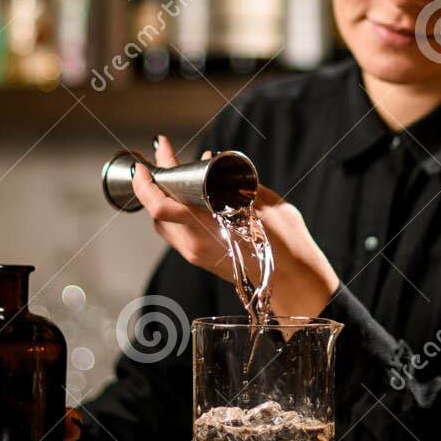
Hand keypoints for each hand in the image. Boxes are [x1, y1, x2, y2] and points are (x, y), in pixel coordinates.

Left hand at [133, 135, 340, 318]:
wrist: (295, 282)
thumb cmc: (286, 244)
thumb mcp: (264, 204)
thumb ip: (237, 183)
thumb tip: (217, 164)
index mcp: (207, 229)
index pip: (161, 206)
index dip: (147, 183)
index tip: (145, 163)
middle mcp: (194, 245)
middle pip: (158, 213)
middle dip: (156, 183)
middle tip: (165, 157)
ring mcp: (196, 254)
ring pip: (166, 223)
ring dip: (166, 197)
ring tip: (180, 173)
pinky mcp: (201, 259)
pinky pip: (178, 232)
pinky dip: (179, 211)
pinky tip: (194, 195)